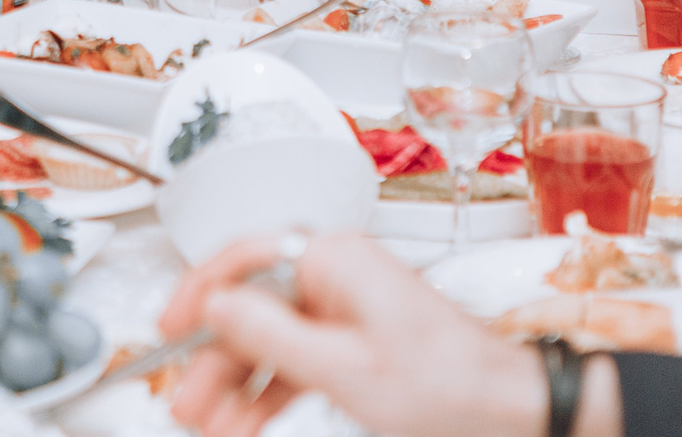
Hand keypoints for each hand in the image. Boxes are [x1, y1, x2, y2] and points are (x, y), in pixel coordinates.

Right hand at [163, 235, 562, 436]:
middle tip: (187, 403)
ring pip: (270, 344)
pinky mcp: (355, 345)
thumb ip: (271, 334)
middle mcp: (336, 277)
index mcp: (333, 261)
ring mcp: (345, 311)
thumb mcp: (345, 369)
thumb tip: (214, 306)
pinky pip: (297, 364)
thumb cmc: (450, 386)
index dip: (197, 295)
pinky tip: (248, 425)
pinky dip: (271, 396)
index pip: (243, 260)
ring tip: (213, 427)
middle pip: (251, 312)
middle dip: (215, 363)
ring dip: (238, 388)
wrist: (515, 414)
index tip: (167, 330)